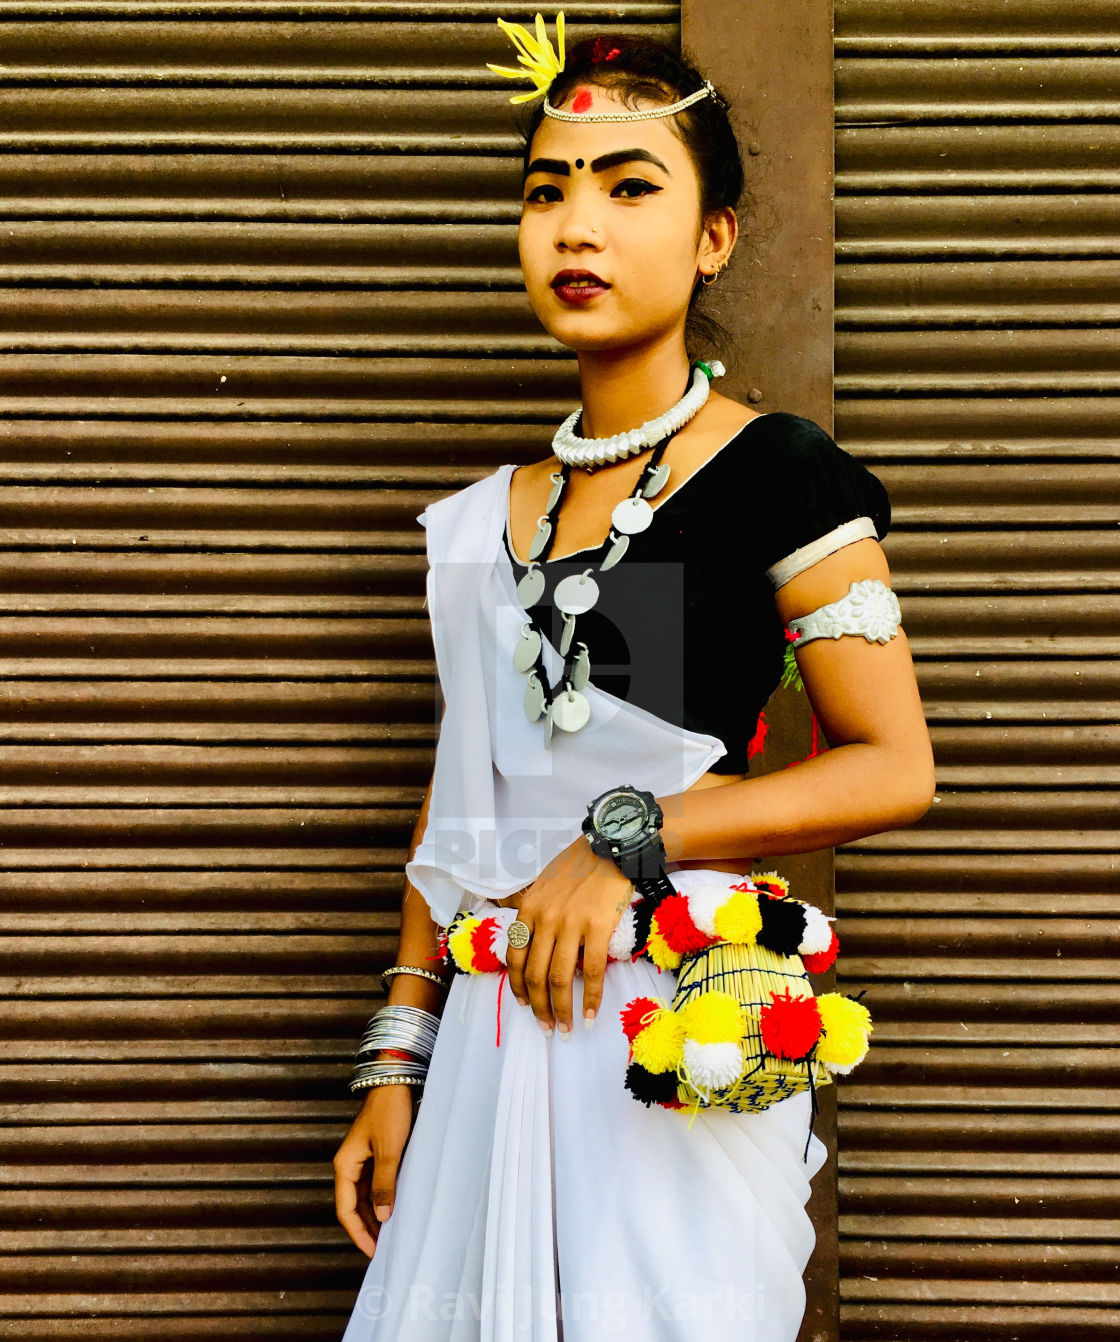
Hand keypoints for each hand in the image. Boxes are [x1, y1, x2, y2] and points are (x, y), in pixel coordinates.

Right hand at [333, 1082, 416, 1257]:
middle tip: (383, 1249)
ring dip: (374, 1215)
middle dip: (366, 1228)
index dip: (358, 1233)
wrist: (396, 1080)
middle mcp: (350, 1165)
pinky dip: (382, 1198)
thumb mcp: (389, 1151)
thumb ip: (384, 1184)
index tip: (372, 1252)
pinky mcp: (375, 1153)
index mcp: (345, 1165)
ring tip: (390, 1234)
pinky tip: (394, 1207)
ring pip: (364, 1196)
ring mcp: (362, 1159)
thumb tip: (381, 1216)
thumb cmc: (390, 1111)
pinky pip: (375, 1184)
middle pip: (353, 1206)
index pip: (345, 1210)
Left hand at [504, 833, 634, 1033]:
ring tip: (568, 1029)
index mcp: (529, 909)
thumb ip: (536, 914)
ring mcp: (570, 923)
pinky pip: (591, 971)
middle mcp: (544, 918)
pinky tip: (591, 1013)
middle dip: (538, 1008)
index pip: (516, 957)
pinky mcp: (597, 927)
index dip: (518, 987)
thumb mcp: (545, 885)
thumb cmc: (581, 865)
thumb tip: (536, 949)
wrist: (612, 846)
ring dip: (562, 1010)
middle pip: (535, 974)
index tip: (524, 1006)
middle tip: (546, 1028)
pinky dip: (590, 997)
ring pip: (559, 978)